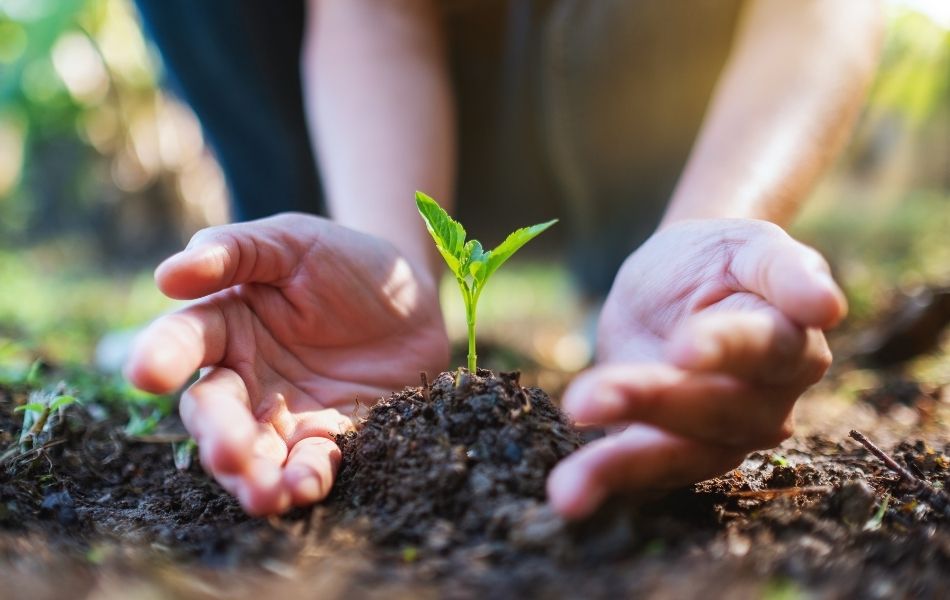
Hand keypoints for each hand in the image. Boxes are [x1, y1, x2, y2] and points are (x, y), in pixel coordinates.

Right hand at [125, 214, 448, 514]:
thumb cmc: (345, 260)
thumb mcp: (292, 241)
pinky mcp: (331, 436)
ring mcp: (287, 413)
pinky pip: (311, 463)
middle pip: (215, 414)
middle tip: (229, 454)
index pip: (183, 341)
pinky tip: (307, 488)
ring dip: (255, 477)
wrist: (412, 294)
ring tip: (265, 494)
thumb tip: (167, 276)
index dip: (163, 356)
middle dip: (218, 437)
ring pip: (256, 453)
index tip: (148, 374)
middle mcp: (246, 377)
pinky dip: (305, 479)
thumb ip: (234, 251)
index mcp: (225, 324)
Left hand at [547, 219, 845, 518]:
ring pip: (678, 454)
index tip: (682, 350)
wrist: (672, 280)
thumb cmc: (718, 261)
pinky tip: (570, 497)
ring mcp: (718, 437)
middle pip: (714, 409)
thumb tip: (827, 305)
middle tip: (587, 399)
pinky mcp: (670, 452)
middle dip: (650, 402)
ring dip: (621, 465)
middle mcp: (763, 403)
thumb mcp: (745, 245)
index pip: (763, 349)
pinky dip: (603, 483)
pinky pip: (641, 473)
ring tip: (569, 486)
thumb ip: (784, 267)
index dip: (724, 350)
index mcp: (791, 344)